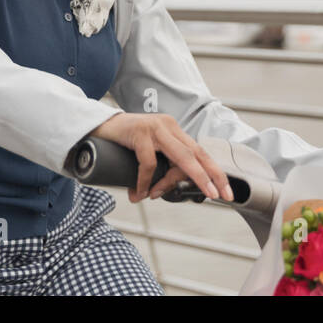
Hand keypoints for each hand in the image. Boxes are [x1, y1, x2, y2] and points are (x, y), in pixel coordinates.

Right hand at [90, 113, 234, 204]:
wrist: (97, 125)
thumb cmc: (124, 141)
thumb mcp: (148, 151)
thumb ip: (161, 163)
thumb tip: (170, 189)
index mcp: (174, 130)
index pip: (200, 152)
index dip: (214, 171)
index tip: (224, 190)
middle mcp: (169, 126)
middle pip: (197, 154)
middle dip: (210, 176)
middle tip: (219, 195)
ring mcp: (155, 128)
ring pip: (180, 157)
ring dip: (180, 180)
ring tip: (165, 197)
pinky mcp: (140, 133)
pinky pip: (149, 163)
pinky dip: (146, 181)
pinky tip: (140, 192)